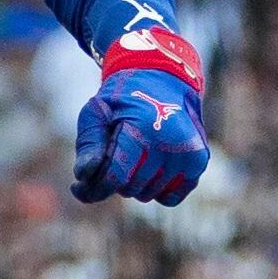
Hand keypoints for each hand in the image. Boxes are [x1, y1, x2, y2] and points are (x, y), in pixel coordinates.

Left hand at [74, 67, 206, 205]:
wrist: (164, 80)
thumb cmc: (123, 98)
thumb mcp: (97, 111)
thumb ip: (89, 144)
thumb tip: (84, 176)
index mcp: (142, 128)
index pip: (116, 177)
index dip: (94, 188)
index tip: (79, 189)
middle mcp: (170, 143)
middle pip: (130, 188)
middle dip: (113, 179)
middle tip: (111, 158)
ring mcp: (188, 154)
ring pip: (148, 195)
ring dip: (134, 183)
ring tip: (132, 157)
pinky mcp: (199, 162)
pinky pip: (170, 198)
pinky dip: (156, 189)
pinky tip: (149, 168)